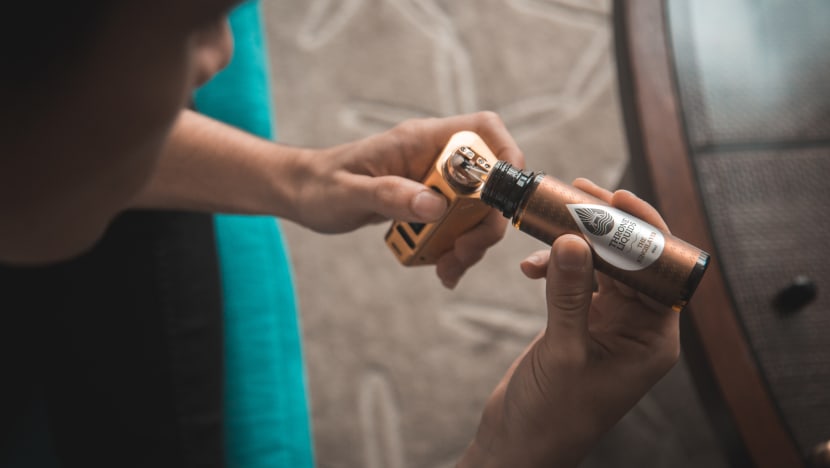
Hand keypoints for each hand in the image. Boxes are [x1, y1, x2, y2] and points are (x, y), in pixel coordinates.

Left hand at [288, 111, 524, 287]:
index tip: (503, 198)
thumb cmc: (319, 185)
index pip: (484, 129)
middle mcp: (436, 157)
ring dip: (471, 244)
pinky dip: (456, 250)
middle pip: (491, 182)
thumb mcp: (348, 194)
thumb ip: (390, 195)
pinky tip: (440, 269)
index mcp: (421, 139)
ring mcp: (436, 181)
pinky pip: (459, 226)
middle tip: (463, 255)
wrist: (302, 194)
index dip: (507, 156)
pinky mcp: (430, 203)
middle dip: (486, 223)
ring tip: (446, 271)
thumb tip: (436, 206)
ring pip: (479, 210)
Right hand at [459, 179, 679, 467]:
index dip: (642, 231)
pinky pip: (575, 281)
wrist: (521, 443)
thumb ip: (569, 294)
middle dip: (604, 227)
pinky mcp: (580, 324)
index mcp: (653, 339)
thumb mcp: (563, 352)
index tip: (618, 197)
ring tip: (549, 219)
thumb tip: (571, 239)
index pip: (660, 271)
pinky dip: (555, 267)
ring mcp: (608, 324)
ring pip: (601, 266)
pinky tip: (531, 266)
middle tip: (578, 194)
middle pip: (631, 261)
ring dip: (575, 243)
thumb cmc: (552, 416)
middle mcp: (636, 328)